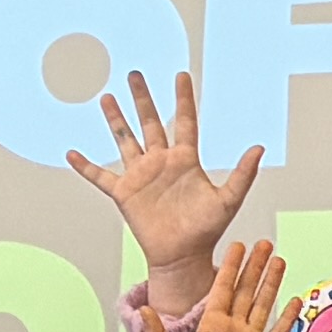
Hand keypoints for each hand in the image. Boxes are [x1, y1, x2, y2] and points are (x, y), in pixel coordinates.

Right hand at [65, 69, 267, 272]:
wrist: (182, 256)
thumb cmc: (206, 231)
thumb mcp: (228, 200)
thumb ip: (243, 174)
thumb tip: (259, 147)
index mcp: (186, 160)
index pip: (185, 121)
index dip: (183, 98)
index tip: (181, 75)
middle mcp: (161, 163)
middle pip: (150, 122)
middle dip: (142, 98)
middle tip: (135, 74)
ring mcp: (141, 176)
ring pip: (125, 140)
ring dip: (116, 119)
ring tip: (107, 97)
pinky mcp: (124, 193)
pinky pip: (100, 176)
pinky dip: (85, 166)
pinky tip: (71, 153)